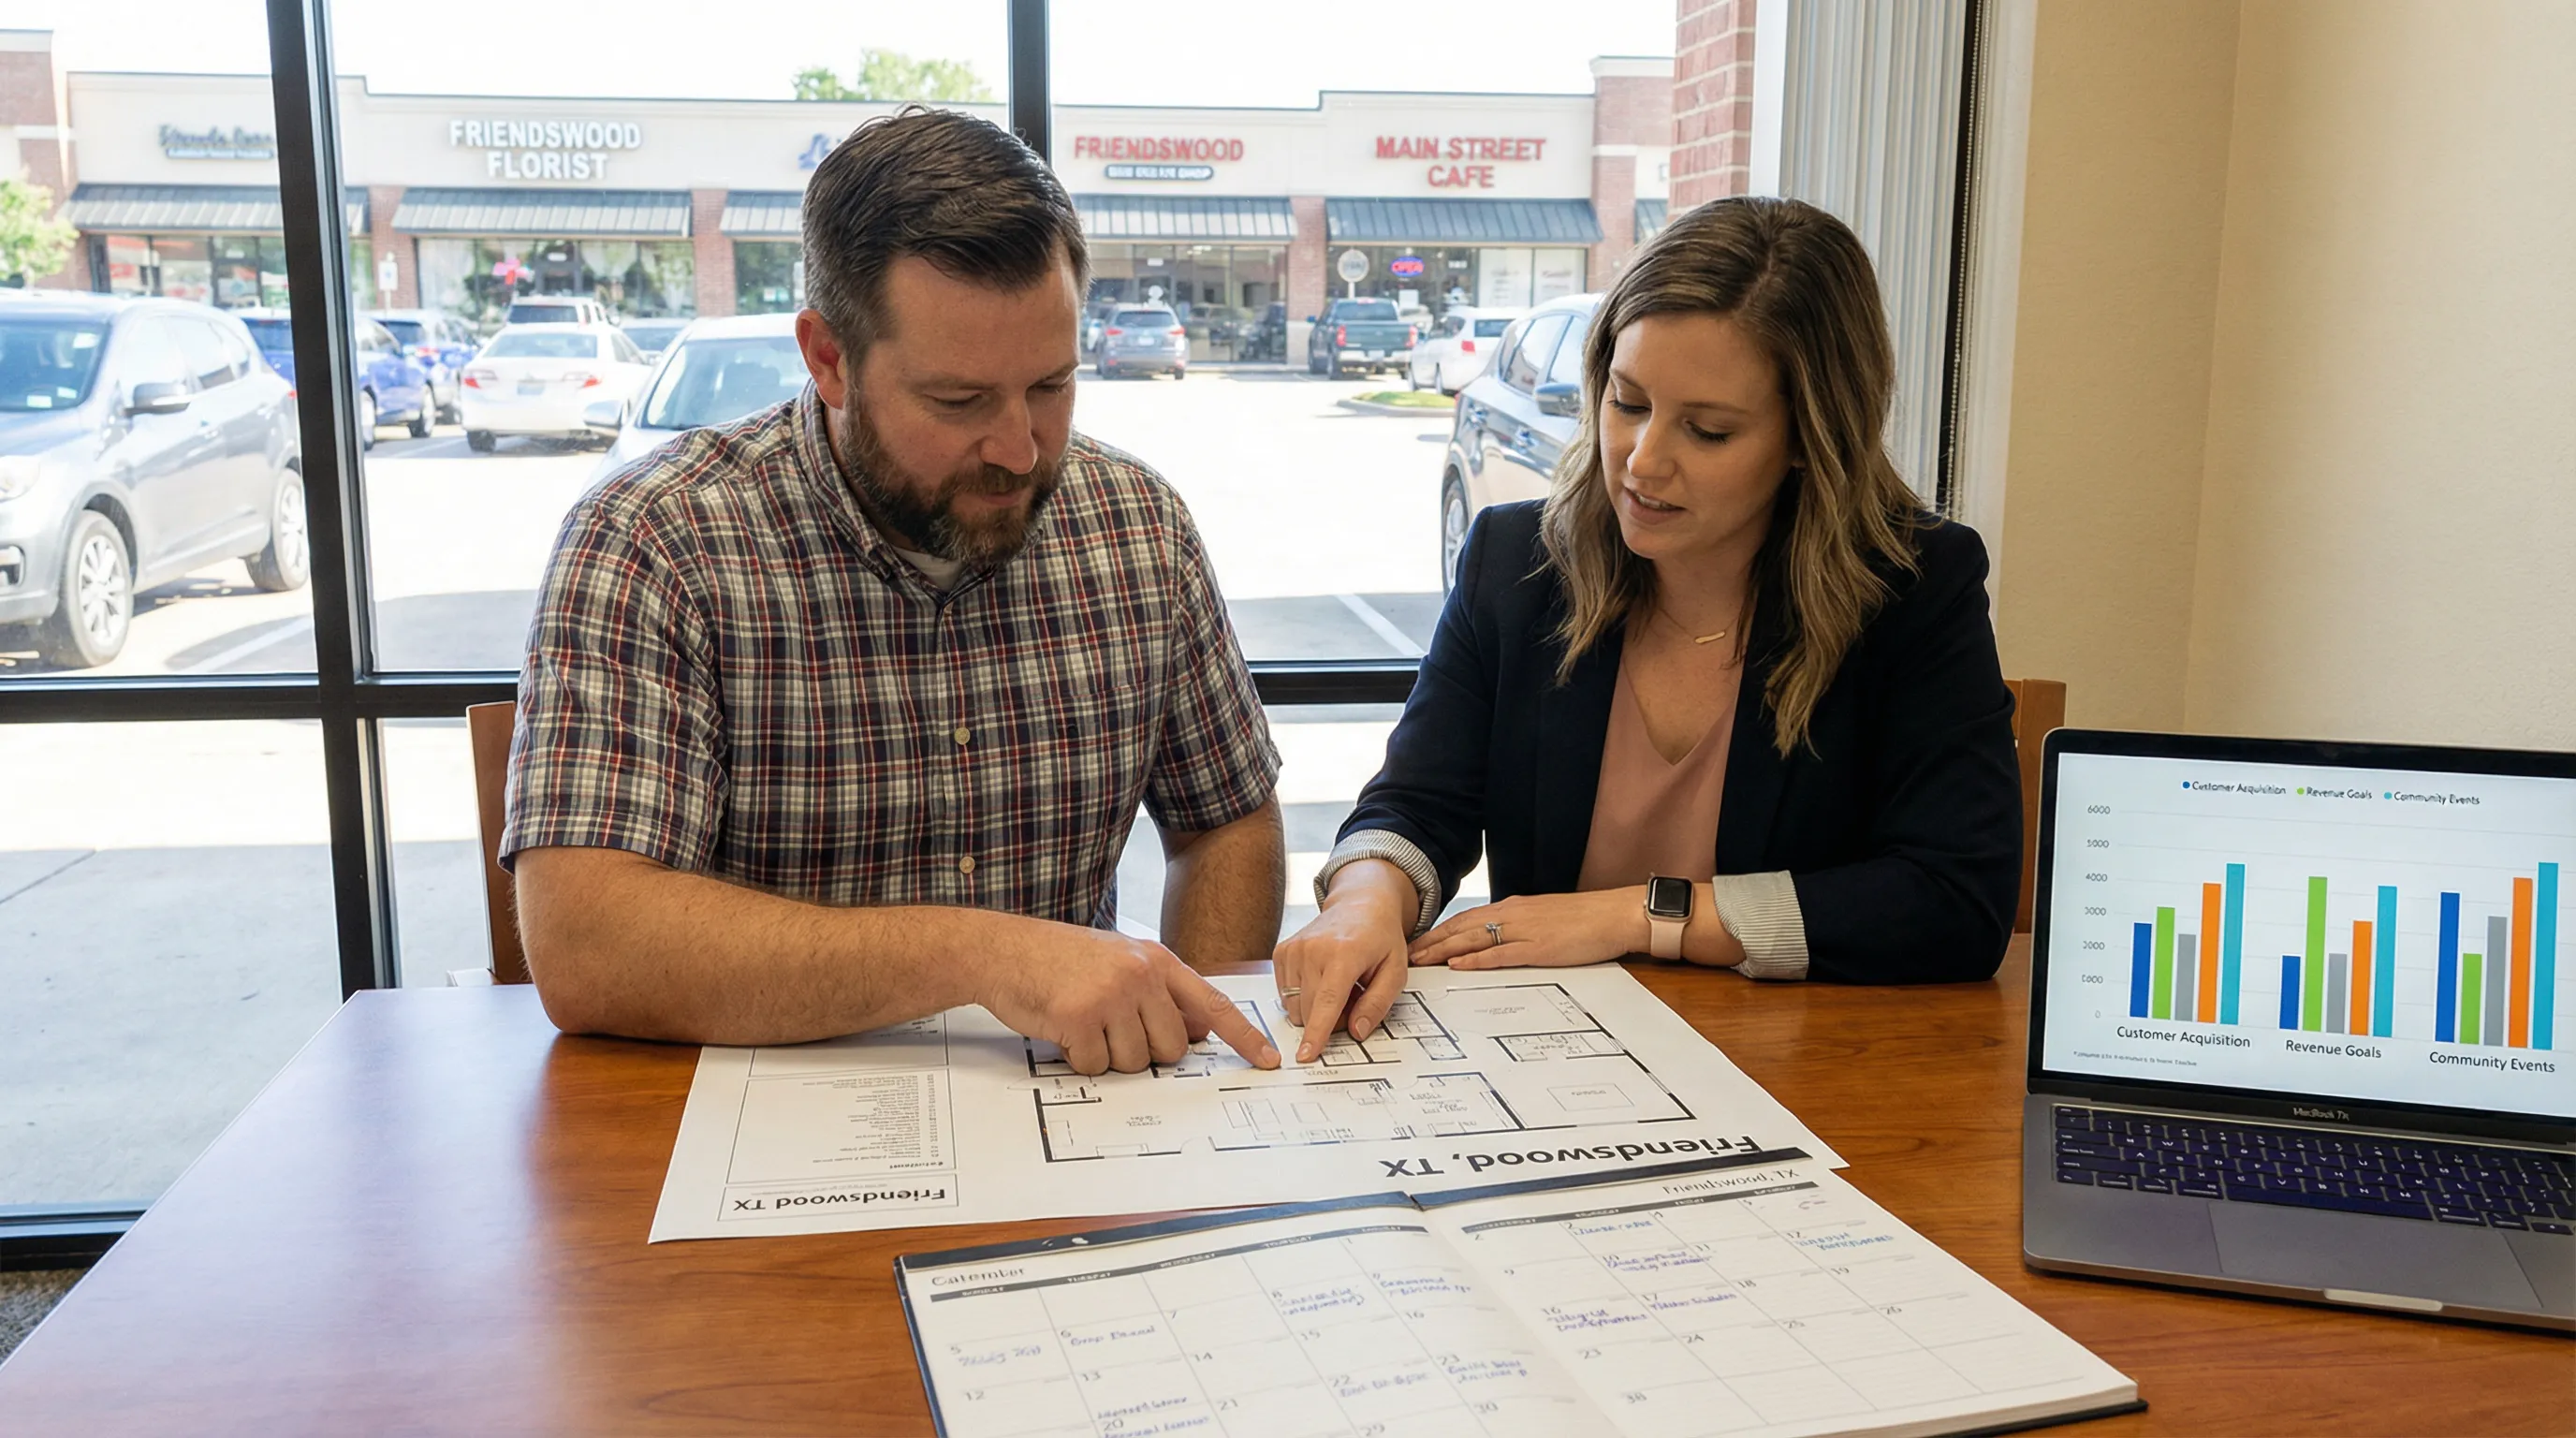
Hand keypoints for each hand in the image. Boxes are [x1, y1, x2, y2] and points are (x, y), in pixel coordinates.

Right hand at [976, 923, 1278, 1075]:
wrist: (1003, 949)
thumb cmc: (1060, 959)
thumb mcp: (1120, 961)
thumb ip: (1160, 992)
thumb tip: (1197, 1031)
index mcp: (1157, 960)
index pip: (1213, 1004)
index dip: (1242, 1037)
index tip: (1267, 1060)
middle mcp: (1141, 974)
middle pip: (1171, 1048)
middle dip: (1143, 1053)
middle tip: (1110, 1029)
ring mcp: (1111, 994)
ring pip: (1134, 1063)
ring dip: (1107, 1056)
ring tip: (1084, 1023)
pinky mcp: (1080, 1016)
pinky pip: (1096, 1066)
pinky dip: (1079, 1058)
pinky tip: (1064, 1028)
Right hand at [1272, 878, 1411, 1063]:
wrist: (1360, 905)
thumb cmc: (1379, 938)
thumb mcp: (1395, 972)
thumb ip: (1378, 1003)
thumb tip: (1357, 1031)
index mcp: (1344, 953)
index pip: (1327, 1002)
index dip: (1317, 1032)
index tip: (1306, 1055)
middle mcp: (1313, 949)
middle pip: (1309, 1010)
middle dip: (1330, 1019)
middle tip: (1354, 997)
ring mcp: (1294, 949)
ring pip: (1294, 1006)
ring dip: (1316, 1008)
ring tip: (1338, 985)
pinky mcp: (1282, 952)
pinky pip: (1285, 994)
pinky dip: (1303, 996)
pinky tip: (1321, 979)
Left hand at [1408, 890, 1644, 970]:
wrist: (1615, 914)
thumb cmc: (1584, 919)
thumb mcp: (1543, 919)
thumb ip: (1518, 928)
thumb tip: (1495, 940)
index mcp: (1513, 908)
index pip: (1465, 919)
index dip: (1439, 932)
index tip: (1417, 944)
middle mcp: (1513, 915)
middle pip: (1462, 928)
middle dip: (1431, 942)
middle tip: (1405, 955)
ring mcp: (1525, 931)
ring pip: (1474, 939)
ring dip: (1444, 950)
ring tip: (1420, 962)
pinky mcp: (1539, 948)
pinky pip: (1501, 954)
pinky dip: (1476, 960)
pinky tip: (1458, 966)